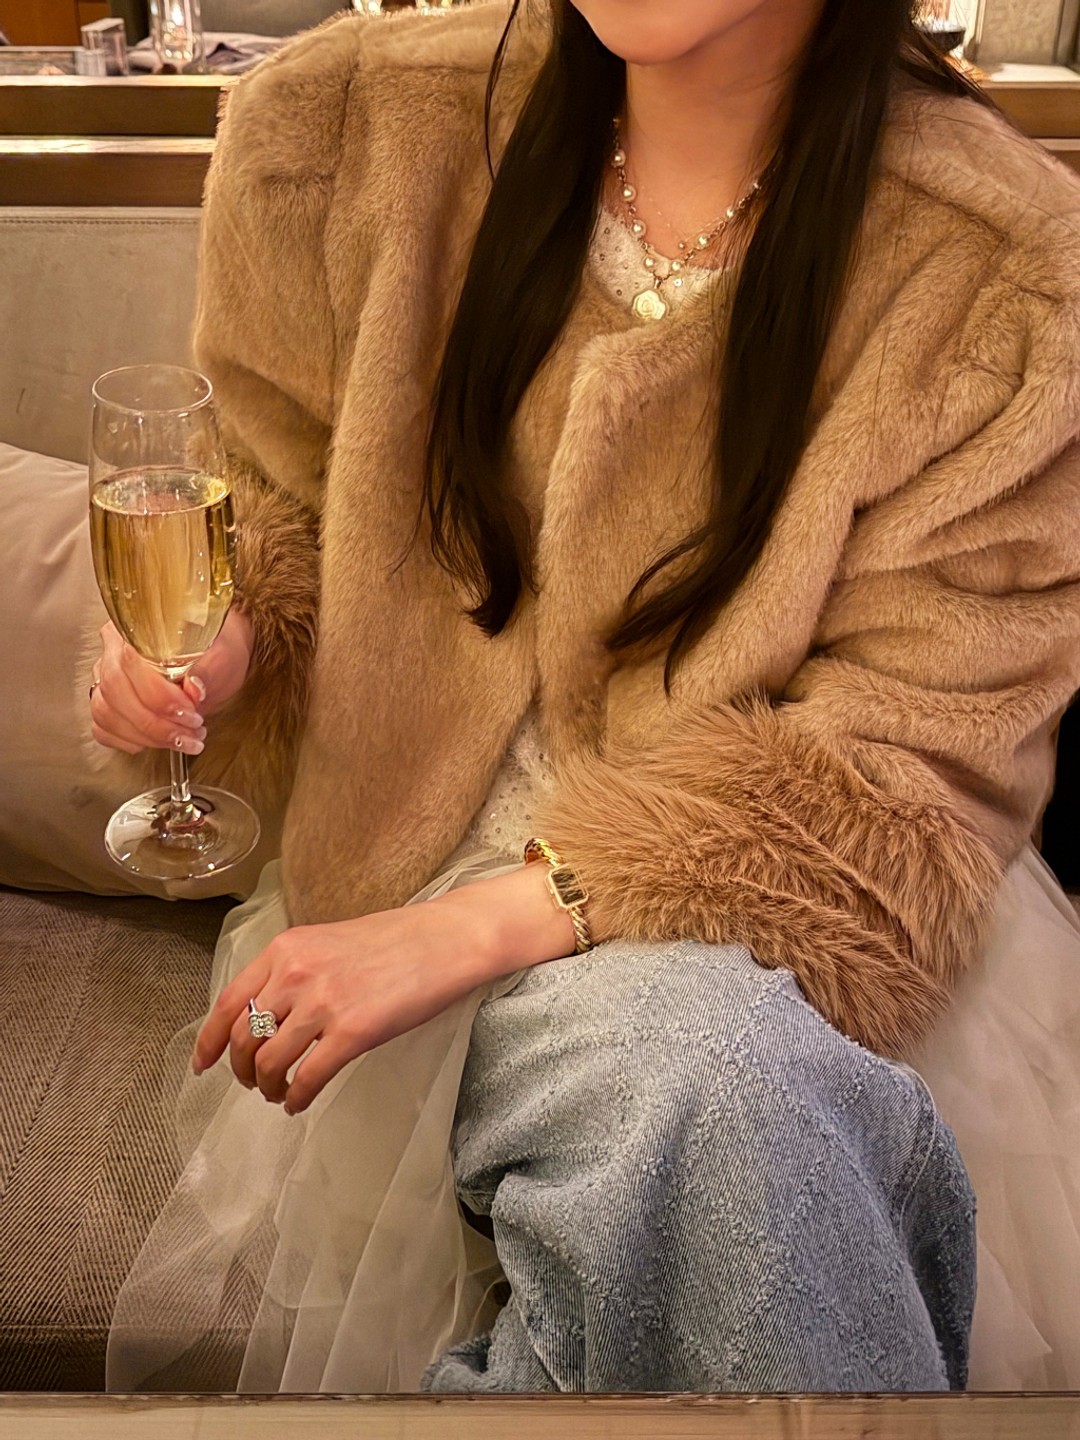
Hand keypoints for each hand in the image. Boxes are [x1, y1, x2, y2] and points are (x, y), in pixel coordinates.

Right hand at [90, 608, 252, 754]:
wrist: (216, 657)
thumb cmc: (215, 651)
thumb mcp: (223, 655)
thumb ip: (207, 670)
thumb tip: (194, 688)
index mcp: (137, 630)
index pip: (130, 661)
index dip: (158, 696)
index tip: (189, 713)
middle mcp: (113, 651)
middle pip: (115, 691)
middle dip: (154, 722)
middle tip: (190, 732)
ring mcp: (104, 678)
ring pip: (106, 712)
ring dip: (146, 736)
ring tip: (183, 740)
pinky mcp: (107, 703)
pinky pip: (102, 728)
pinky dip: (129, 741)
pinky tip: (157, 742)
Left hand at [193, 861, 577, 1111]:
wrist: (446, 940)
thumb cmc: (395, 942)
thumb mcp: (329, 943)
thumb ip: (293, 971)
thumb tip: (265, 1015)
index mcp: (286, 949)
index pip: (228, 1003)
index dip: (210, 1041)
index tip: (203, 1065)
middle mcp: (296, 974)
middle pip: (245, 1038)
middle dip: (243, 1071)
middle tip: (255, 1084)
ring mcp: (323, 1003)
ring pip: (270, 1063)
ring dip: (269, 1088)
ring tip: (280, 1094)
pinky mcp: (352, 1032)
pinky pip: (307, 1079)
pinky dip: (296, 1098)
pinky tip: (300, 1103)